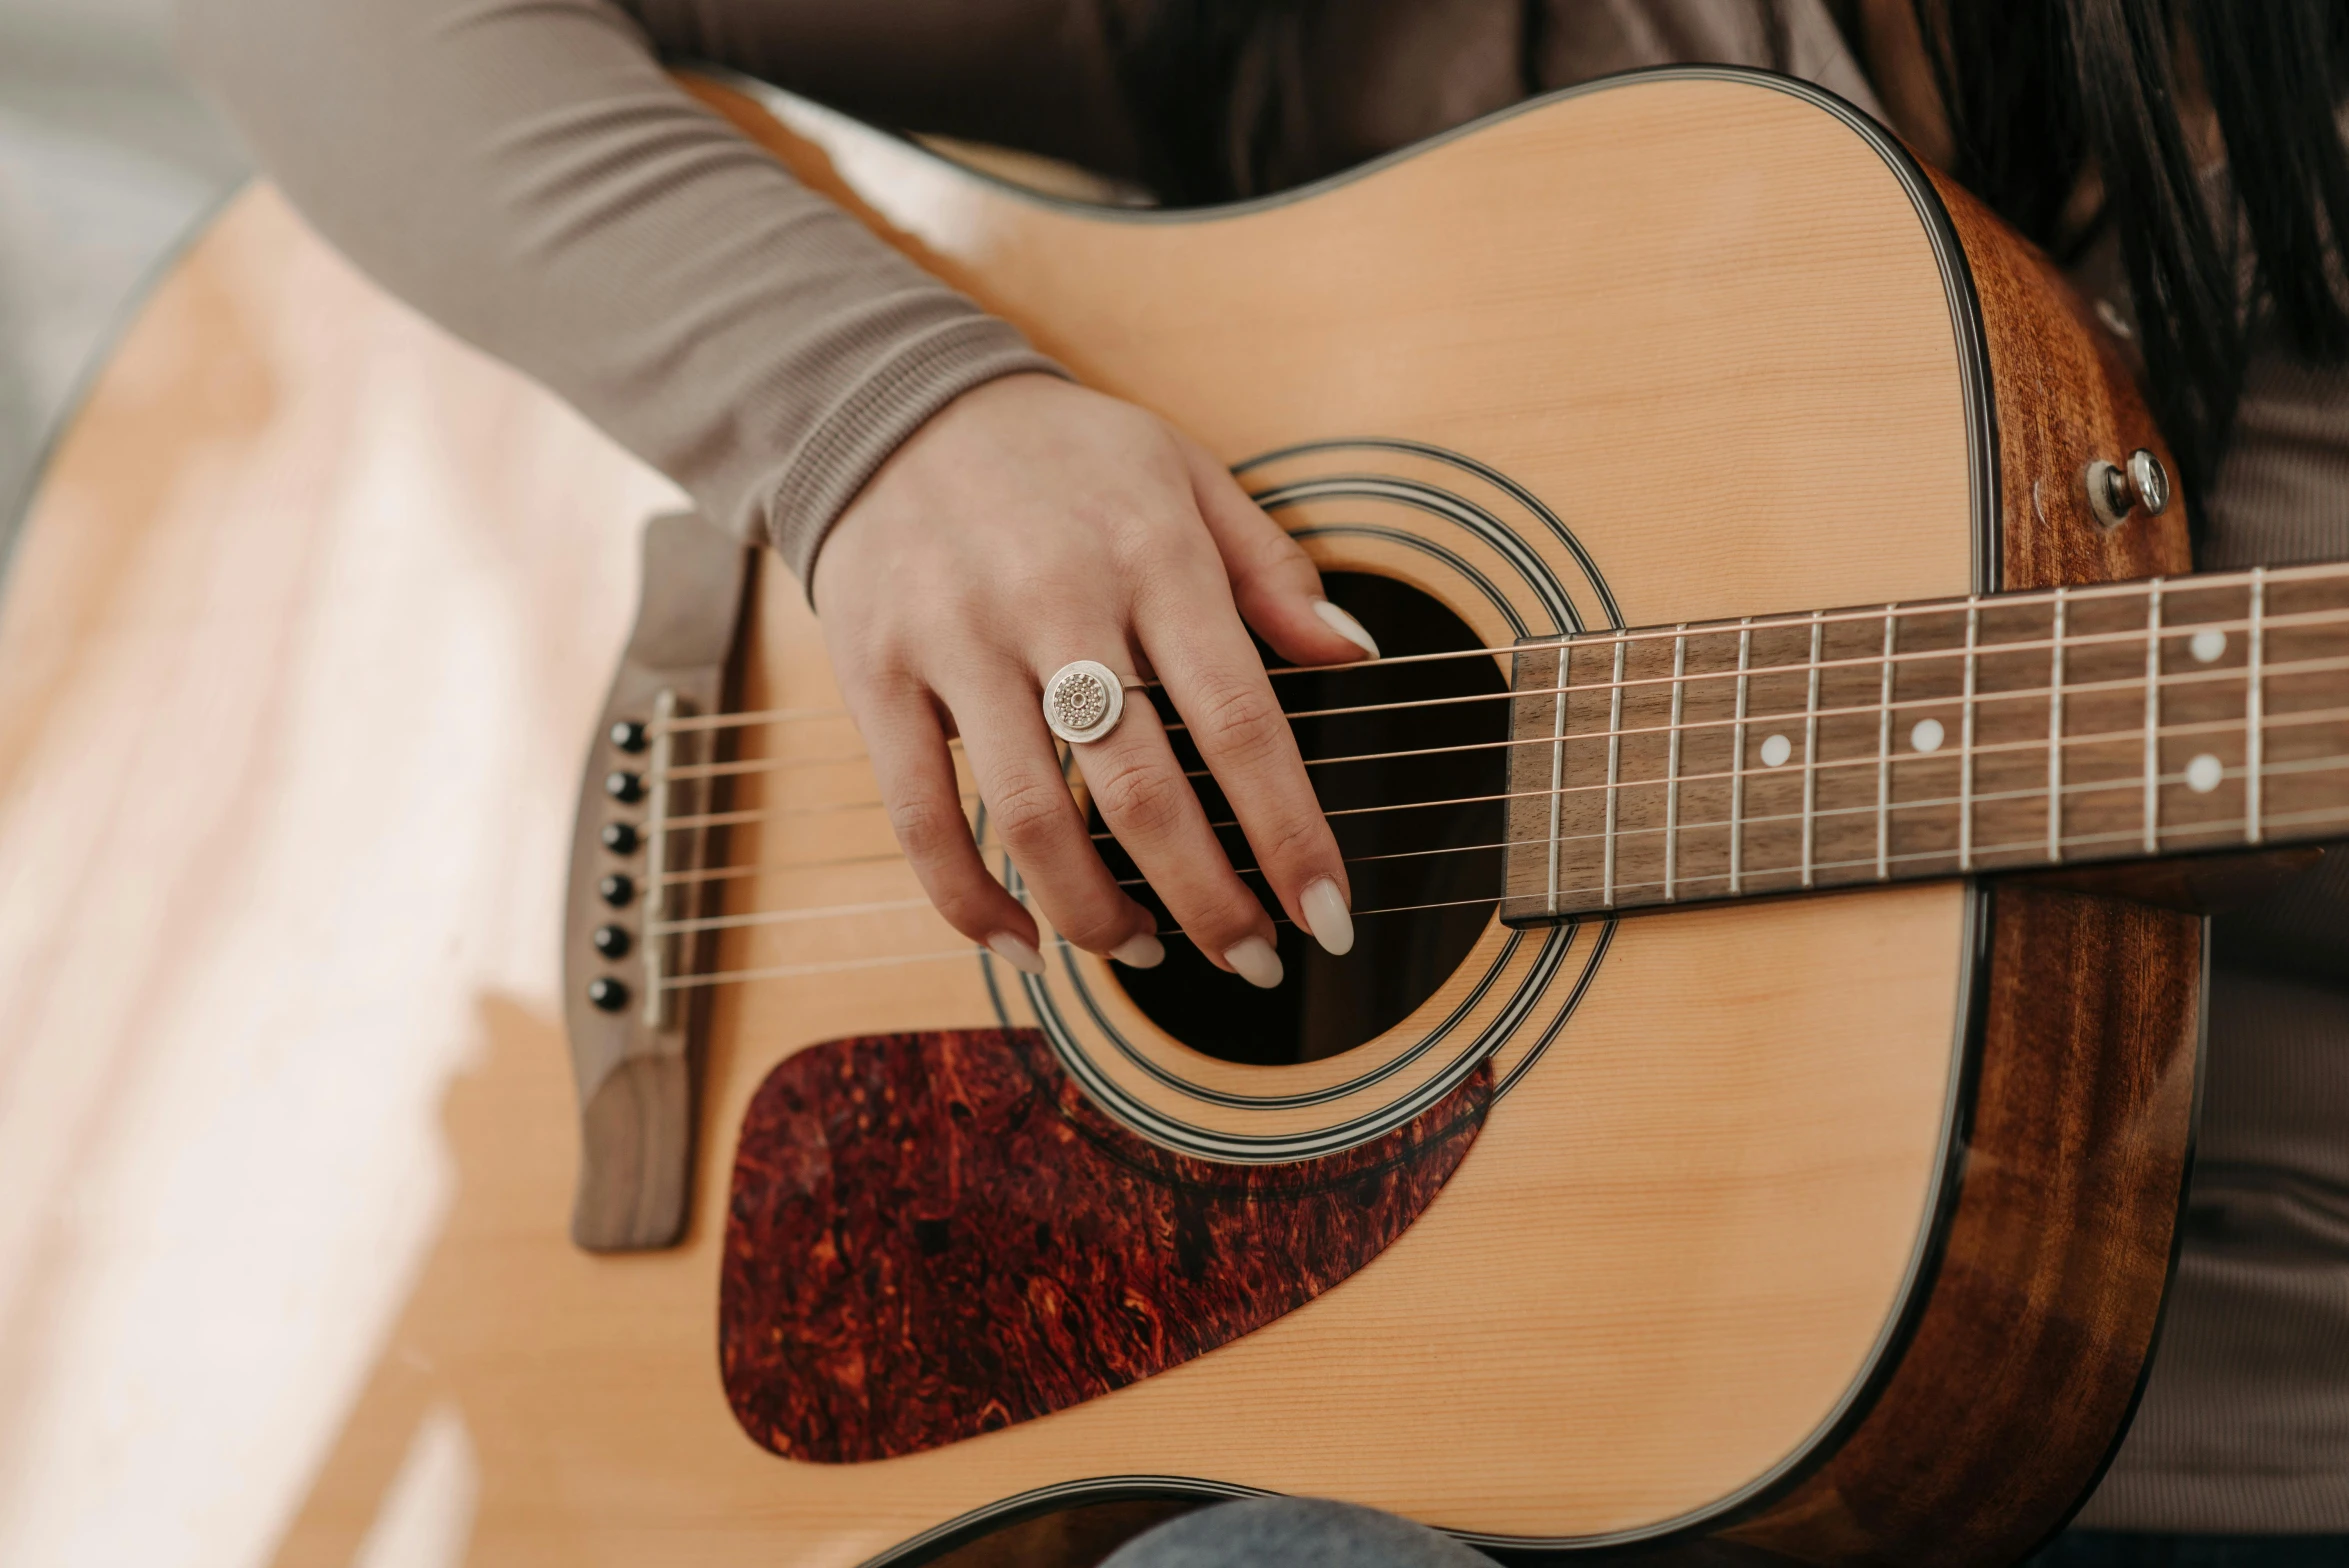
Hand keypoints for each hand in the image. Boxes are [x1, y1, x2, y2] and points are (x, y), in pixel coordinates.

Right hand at [811, 374, 1379, 986]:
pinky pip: (921, 818)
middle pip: (1142, 794)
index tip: (1328, 914)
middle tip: (1250, 959)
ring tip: (1144, 950)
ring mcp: (958, 642)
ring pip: (1032, 821)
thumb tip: (1354, 656)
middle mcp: (1057, 601)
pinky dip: (971, 902)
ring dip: (1098, 917)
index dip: (1290, 834)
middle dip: (1208, 902)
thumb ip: (1272, 569)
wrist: (889, 402)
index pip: (1238, 721)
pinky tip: (1023, 944)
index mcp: (1152, 554)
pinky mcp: (877, 676)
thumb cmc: (1059, 453)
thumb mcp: (1184, 473)